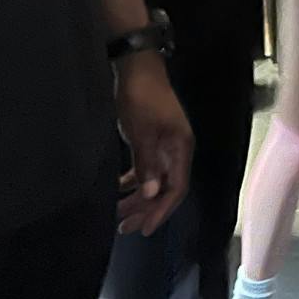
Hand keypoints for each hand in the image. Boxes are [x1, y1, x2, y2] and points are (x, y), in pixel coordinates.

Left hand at [114, 55, 191, 235]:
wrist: (137, 69)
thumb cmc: (142, 99)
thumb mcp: (142, 133)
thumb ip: (147, 163)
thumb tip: (151, 193)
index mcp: (181, 148)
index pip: (176, 188)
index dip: (161, 210)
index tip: (144, 228)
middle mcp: (176, 150)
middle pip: (166, 188)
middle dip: (147, 209)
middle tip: (125, 228)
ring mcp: (164, 145)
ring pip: (154, 180)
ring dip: (137, 198)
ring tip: (117, 214)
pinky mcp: (151, 140)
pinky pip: (145, 169)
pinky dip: (133, 181)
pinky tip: (117, 189)